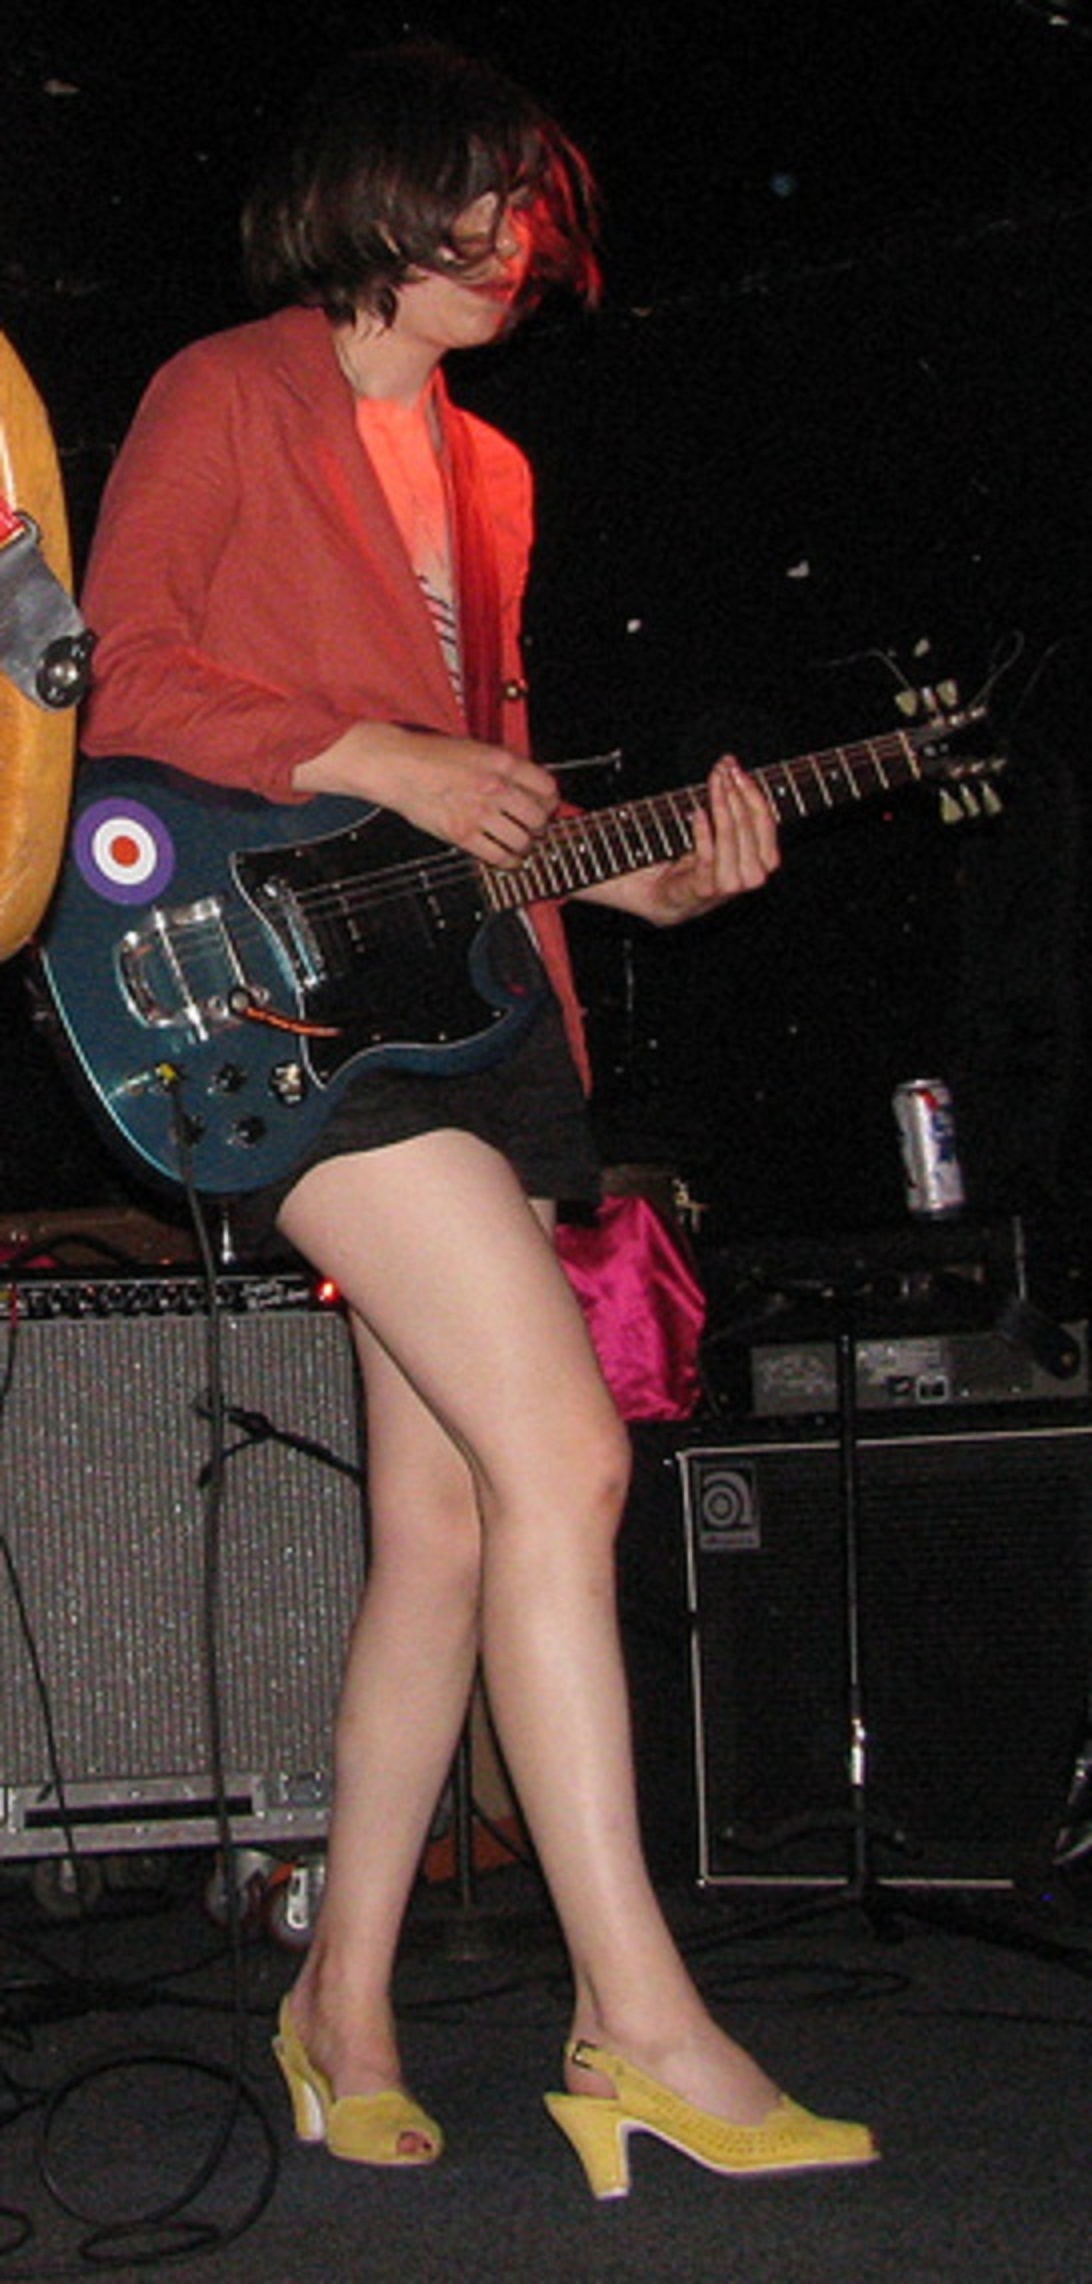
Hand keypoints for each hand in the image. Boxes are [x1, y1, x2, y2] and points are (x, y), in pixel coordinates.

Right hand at [293, 723, 557, 864]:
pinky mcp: (463, 834)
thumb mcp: (477, 749)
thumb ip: (504, 766)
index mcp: (501, 762)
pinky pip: (499, 856)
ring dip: (525, 845)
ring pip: (522, 840)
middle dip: (540, 826)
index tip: (547, 807)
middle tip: (534, 828)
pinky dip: (508, 861)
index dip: (550, 801)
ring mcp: (479, 812)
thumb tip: (529, 785)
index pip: (547, 787)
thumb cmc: (432, 757)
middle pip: (538, 817)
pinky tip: (507, 857)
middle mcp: (495, 787)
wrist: (399, 767)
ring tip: (520, 843)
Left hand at [646, 755, 779, 924]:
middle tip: (722, 771)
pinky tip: (697, 812)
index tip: (736, 769)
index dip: (753, 793)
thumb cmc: (697, 858)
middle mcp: (752, 876)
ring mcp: (729, 886)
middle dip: (736, 794)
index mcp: (764, 861)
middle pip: (750, 827)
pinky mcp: (703, 890)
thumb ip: (733, 803)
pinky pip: (707, 856)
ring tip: (712, 784)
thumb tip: (731, 764)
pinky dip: (703, 832)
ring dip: (721, 807)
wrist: (666, 895)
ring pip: (731, 839)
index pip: (767, 822)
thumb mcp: (723, 831)